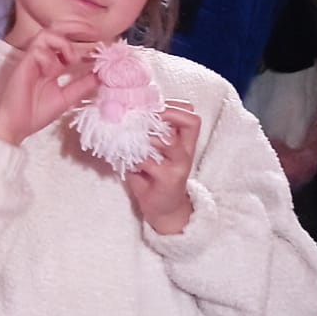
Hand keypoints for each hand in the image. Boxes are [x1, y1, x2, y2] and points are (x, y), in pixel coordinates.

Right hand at [0, 25, 96, 145]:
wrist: (16, 126)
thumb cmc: (36, 113)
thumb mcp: (67, 98)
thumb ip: (83, 85)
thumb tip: (103, 75)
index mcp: (52, 65)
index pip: (67, 43)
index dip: (82, 38)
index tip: (101, 43)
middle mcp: (43, 59)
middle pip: (56, 30)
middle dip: (75, 26)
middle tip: (92, 32)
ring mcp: (32, 60)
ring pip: (46, 34)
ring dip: (63, 43)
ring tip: (71, 60)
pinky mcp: (23, 64)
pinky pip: (37, 50)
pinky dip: (49, 58)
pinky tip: (51, 73)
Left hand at [127, 104, 199, 234]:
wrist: (162, 208)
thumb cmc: (153, 176)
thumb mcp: (152, 151)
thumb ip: (148, 134)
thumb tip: (126, 110)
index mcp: (184, 142)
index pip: (191, 117)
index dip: (174, 107)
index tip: (150, 108)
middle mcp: (186, 151)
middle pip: (189, 122)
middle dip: (162, 115)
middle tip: (139, 118)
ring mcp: (179, 165)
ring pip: (167, 139)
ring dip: (144, 136)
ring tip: (129, 139)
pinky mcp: (169, 178)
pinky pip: (149, 160)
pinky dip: (134, 157)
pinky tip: (126, 160)